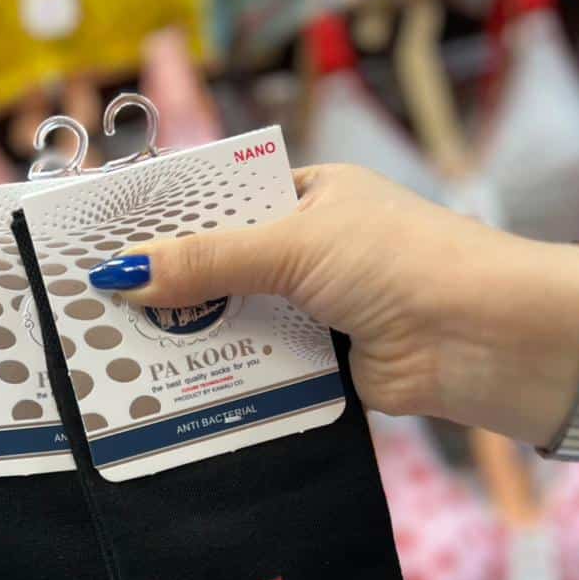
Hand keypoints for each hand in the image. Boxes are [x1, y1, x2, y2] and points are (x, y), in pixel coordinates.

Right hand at [90, 164, 578, 451]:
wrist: (477, 340)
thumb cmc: (400, 262)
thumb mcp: (295, 246)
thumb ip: (209, 262)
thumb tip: (125, 273)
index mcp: (309, 198)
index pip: (222, 203)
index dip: (169, 222)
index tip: (110, 241)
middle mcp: (308, 252)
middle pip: (221, 267)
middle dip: (170, 287)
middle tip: (101, 304)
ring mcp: (312, 309)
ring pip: (235, 320)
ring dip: (192, 334)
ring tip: (120, 347)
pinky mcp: (317, 361)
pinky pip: (257, 364)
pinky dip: (224, 372)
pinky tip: (172, 381)